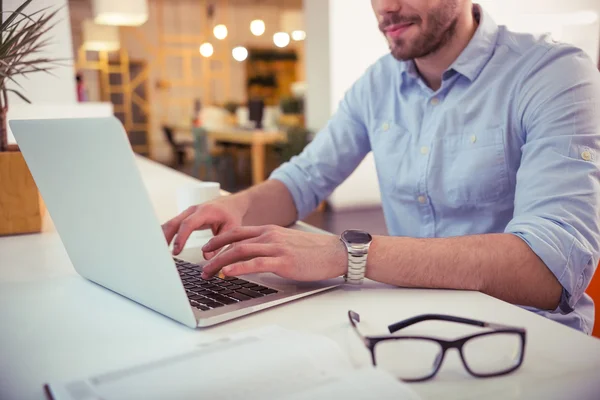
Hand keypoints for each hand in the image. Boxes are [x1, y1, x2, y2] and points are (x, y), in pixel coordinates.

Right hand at [162, 197, 244, 255]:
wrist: (230, 204)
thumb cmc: (231, 216)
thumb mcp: (231, 229)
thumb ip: (221, 243)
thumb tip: (207, 257)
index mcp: (206, 211)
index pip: (188, 223)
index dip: (181, 237)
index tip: (176, 251)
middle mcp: (193, 210)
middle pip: (175, 222)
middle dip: (166, 238)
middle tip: (161, 254)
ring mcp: (187, 212)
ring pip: (171, 223)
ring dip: (163, 237)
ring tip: (158, 252)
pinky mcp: (184, 217)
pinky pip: (172, 225)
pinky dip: (166, 234)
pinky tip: (161, 245)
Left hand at [200, 225, 346, 280]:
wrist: (335, 252)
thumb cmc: (314, 252)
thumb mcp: (287, 244)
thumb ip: (270, 248)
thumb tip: (253, 259)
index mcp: (270, 231)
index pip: (237, 232)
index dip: (218, 240)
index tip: (207, 250)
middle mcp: (270, 235)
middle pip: (233, 241)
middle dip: (213, 253)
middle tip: (202, 265)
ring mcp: (276, 247)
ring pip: (240, 250)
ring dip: (220, 263)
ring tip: (208, 273)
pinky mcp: (283, 261)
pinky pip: (256, 262)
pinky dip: (238, 267)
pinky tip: (228, 273)